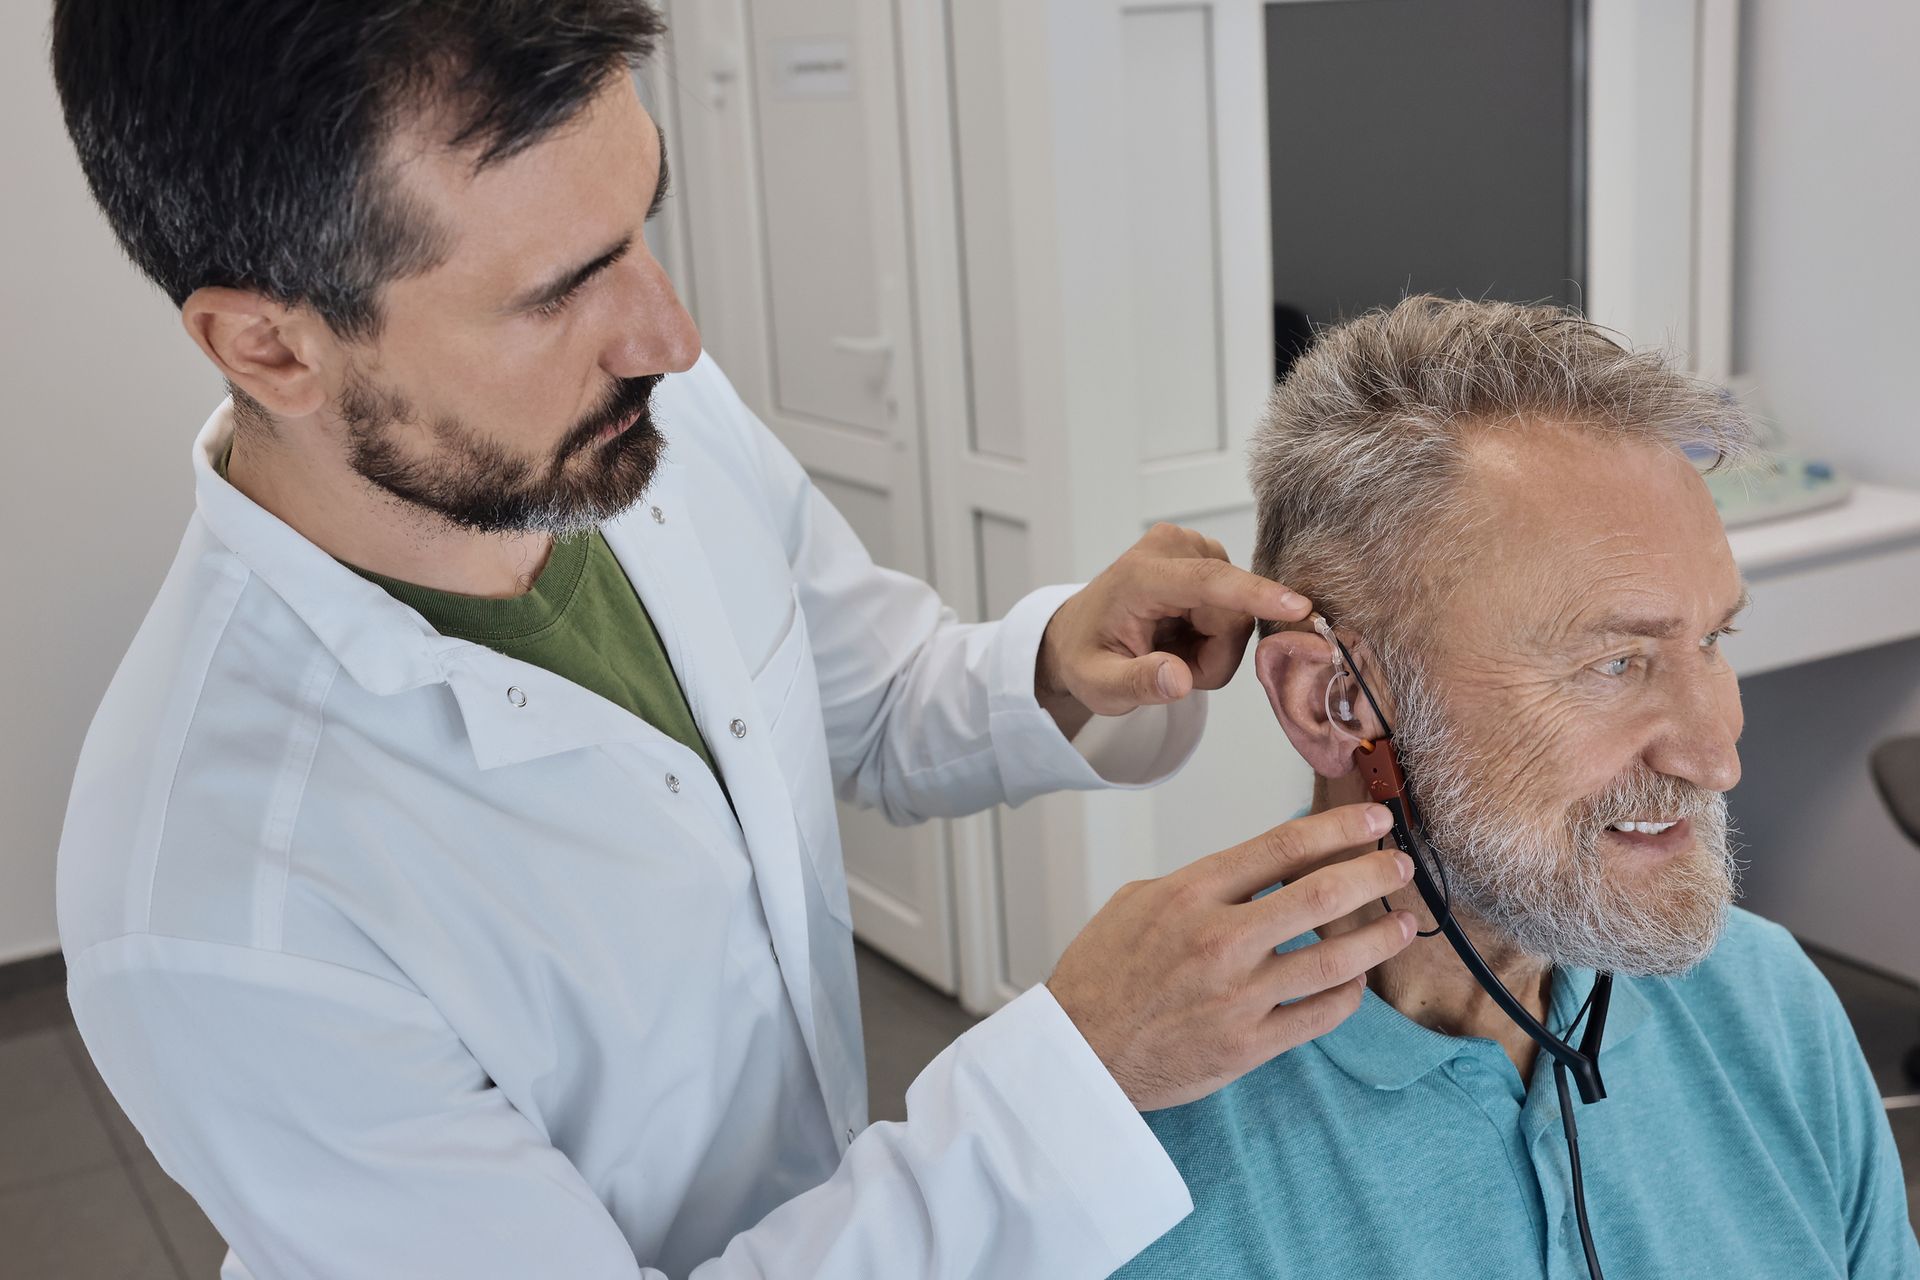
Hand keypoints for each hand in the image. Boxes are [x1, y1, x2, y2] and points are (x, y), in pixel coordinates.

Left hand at [1035, 524, 1309, 736]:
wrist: (1079, 632)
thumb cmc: (1087, 655)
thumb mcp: (1099, 685)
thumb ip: (1137, 683)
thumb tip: (1178, 680)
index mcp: (1140, 576)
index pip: (1206, 582)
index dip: (1254, 595)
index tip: (1297, 606)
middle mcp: (1171, 549)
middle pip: (1232, 612)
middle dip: (1213, 656)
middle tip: (1173, 671)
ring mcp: (1192, 547)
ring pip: (1239, 613)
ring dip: (1215, 648)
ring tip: (1172, 653)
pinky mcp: (1207, 556)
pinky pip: (1237, 607)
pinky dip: (1216, 635)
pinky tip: (1184, 636)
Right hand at [1046, 803, 1417, 1110]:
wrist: (1079, 1049)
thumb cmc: (1103, 974)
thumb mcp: (1139, 901)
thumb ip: (1204, 882)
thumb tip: (1262, 866)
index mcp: (1192, 893)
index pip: (1284, 846)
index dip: (1341, 829)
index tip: (1374, 822)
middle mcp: (1221, 940)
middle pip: (1323, 894)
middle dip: (1375, 874)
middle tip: (1399, 866)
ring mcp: (1239, 995)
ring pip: (1336, 958)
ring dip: (1381, 936)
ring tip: (1403, 924)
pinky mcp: (1249, 1044)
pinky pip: (1322, 1013)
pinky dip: (1350, 991)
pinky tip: (1358, 978)